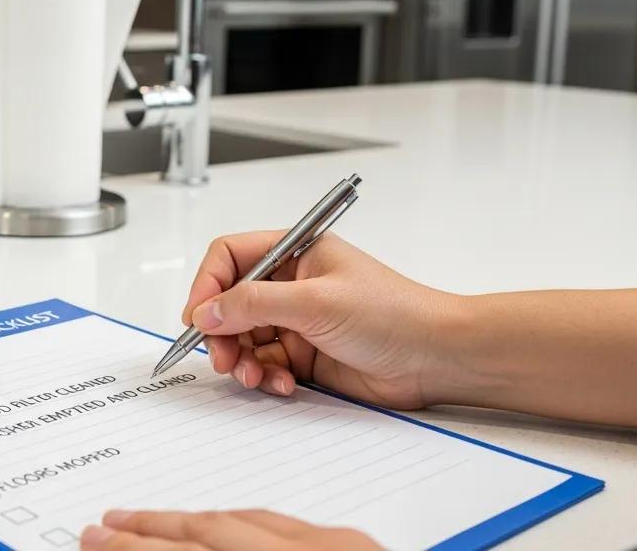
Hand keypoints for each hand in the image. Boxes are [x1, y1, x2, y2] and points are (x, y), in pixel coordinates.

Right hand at [81, 509, 381, 549]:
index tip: (94, 543)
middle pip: (209, 533)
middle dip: (150, 529)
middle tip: (104, 527)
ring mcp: (337, 550)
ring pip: (246, 519)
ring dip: (191, 519)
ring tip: (149, 521)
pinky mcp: (360, 548)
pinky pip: (286, 523)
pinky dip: (242, 521)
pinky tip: (223, 524)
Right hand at [183, 231, 459, 409]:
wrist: (439, 359)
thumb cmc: (395, 314)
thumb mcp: (316, 301)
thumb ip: (253, 304)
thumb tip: (206, 311)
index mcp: (295, 252)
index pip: (230, 257)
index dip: (208, 285)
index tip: (197, 318)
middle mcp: (292, 284)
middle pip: (230, 303)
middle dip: (222, 332)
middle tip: (223, 357)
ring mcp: (298, 321)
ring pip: (244, 339)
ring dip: (242, 360)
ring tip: (254, 376)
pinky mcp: (306, 356)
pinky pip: (266, 365)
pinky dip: (266, 378)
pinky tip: (283, 384)